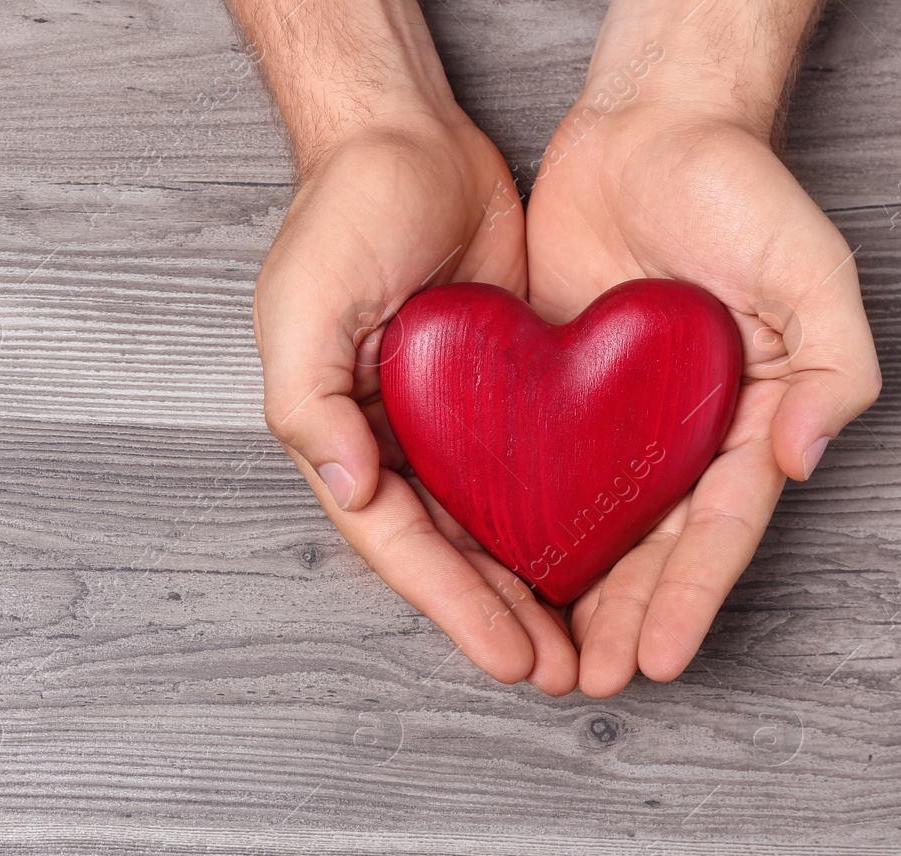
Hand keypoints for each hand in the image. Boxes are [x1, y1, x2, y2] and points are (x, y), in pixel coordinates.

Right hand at [255, 112, 577, 693]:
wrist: (409, 136)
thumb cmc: (343, 211)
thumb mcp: (304, 302)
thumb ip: (307, 399)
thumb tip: (346, 486)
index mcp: (340, 435)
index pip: (397, 544)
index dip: (452, 606)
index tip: (510, 656)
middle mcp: (394, 441)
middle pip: (449, 553)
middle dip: (499, 619)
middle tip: (560, 674)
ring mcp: (449, 420)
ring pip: (493, 526)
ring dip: (532, 587)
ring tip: (582, 645)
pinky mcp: (504, 390)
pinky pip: (532, 469)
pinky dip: (558, 518)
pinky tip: (596, 554)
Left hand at [526, 5, 880, 695]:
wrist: (647, 128)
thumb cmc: (739, 190)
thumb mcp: (811, 269)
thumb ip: (832, 363)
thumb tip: (801, 459)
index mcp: (746, 419)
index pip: (716, 529)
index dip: (689, 597)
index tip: (658, 660)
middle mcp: (680, 431)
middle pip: (650, 548)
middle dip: (623, 620)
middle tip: (590, 683)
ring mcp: (615, 416)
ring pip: (589, 527)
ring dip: (569, 595)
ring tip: (543, 656)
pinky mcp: (554, 389)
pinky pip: (534, 470)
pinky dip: (519, 524)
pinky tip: (497, 570)